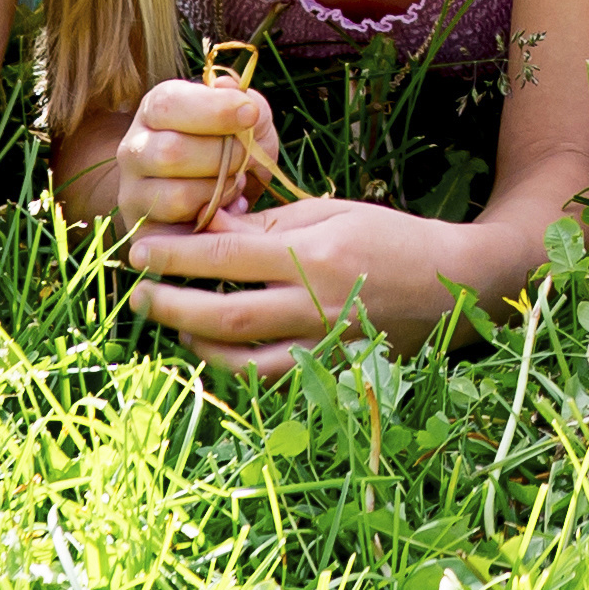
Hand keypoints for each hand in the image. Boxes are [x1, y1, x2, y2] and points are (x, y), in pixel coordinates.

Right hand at [106, 76, 279, 233]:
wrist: (224, 195)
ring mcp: (133, 193)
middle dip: (223, 156)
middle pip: (170, 152)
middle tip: (248, 157)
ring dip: (219, 192)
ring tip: (235, 184)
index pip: (168, 104)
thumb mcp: (248, 118)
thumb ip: (246, 102)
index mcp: (155, 110)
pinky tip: (224, 209)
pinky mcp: (144, 234)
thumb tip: (231, 91)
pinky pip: (177, 235)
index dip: (213, 109)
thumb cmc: (234, 146)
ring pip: (176, 196)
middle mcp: (134, 149)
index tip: (249, 114)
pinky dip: (212, 222)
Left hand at [126, 194, 431, 368]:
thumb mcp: (333, 211)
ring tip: (170, 324)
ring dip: (194, 344)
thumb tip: (210, 228)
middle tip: (137, 296)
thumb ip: (271, 224)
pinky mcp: (331, 371)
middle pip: (224, 314)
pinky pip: (270, 379)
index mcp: (315, 253)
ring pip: (241, 359)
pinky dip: (233, 366)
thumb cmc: (390, 235)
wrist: (451, 284)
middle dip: (170, 305)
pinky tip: (213, 348)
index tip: (141, 251)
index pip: (227, 256)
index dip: (176, 254)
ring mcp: (323, 344)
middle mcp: (315, 303)